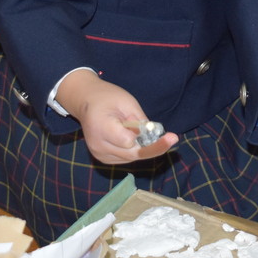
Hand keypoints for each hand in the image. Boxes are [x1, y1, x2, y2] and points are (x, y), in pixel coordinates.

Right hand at [58, 69, 178, 163]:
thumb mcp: (127, 102)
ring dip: (142, 147)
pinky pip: (126, 158)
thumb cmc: (107, 98)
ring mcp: (100, 154)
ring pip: (132, 158)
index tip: (171, 136)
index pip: (130, 142)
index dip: (150, 140)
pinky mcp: (103, 159)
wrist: (85, 102)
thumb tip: (153, 136)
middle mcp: (99, 146)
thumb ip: (140, 120)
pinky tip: (131, 136)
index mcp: (102, 128)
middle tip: (172, 137)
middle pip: (134, 154)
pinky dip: (134, 149)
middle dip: (153, 146)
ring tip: (136, 128)